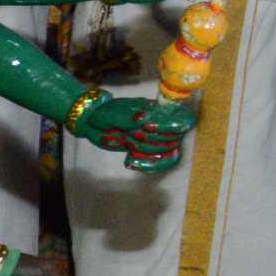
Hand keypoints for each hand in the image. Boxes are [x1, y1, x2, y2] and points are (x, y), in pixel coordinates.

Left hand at [74, 92, 195, 168]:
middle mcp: (162, 124)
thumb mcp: (112, 114)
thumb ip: (129, 117)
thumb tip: (145, 118)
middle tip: (129, 133)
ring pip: (164, 152)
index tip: (148, 127)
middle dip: (149, 140)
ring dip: (143, 151)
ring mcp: (156, 138)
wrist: (92, 122)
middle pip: (172, 140)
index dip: (171, 126)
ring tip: (127, 142)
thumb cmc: (103, 113)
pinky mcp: (148, 150)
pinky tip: (131, 163)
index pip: (183, 120)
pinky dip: (148, 165)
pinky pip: (161, 162)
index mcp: (157, 110)